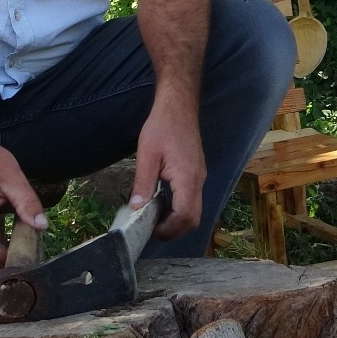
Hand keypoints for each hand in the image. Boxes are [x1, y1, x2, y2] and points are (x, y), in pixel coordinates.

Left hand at [130, 107, 204, 240]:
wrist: (179, 107)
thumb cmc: (162, 127)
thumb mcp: (147, 155)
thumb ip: (143, 183)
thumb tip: (137, 208)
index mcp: (187, 178)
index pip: (185, 215)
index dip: (169, 228)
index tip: (150, 229)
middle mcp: (198, 181)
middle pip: (193, 219)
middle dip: (174, 230)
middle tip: (151, 229)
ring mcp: (199, 178)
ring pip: (194, 210)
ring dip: (176, 220)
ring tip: (154, 219)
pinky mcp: (196, 174)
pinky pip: (192, 199)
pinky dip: (179, 209)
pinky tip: (161, 204)